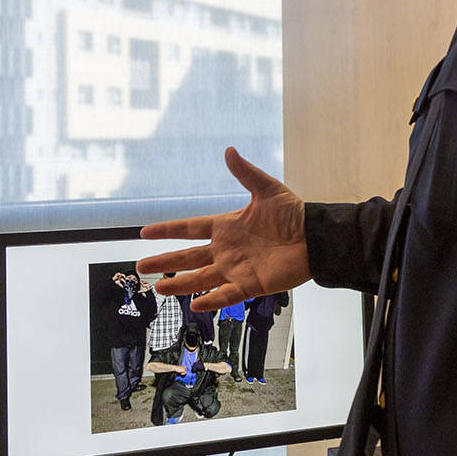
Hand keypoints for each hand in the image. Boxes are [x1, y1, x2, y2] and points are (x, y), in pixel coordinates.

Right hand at [139, 147, 309, 310]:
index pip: (189, 228)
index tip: (144, 233)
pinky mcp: (251, 284)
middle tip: (141, 267)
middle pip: (188, 257)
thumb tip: (229, 151)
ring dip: (179, 284)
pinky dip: (212, 300)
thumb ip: (245, 173)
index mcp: (226, 226)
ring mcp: (236, 268)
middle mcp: (226, 249)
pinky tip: (194, 305)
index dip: (167, 230)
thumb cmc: (294, 214)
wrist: (316, 237)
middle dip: (164, 262)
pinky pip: (227, 294)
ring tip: (158, 289)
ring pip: (201, 278)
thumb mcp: (267, 189)